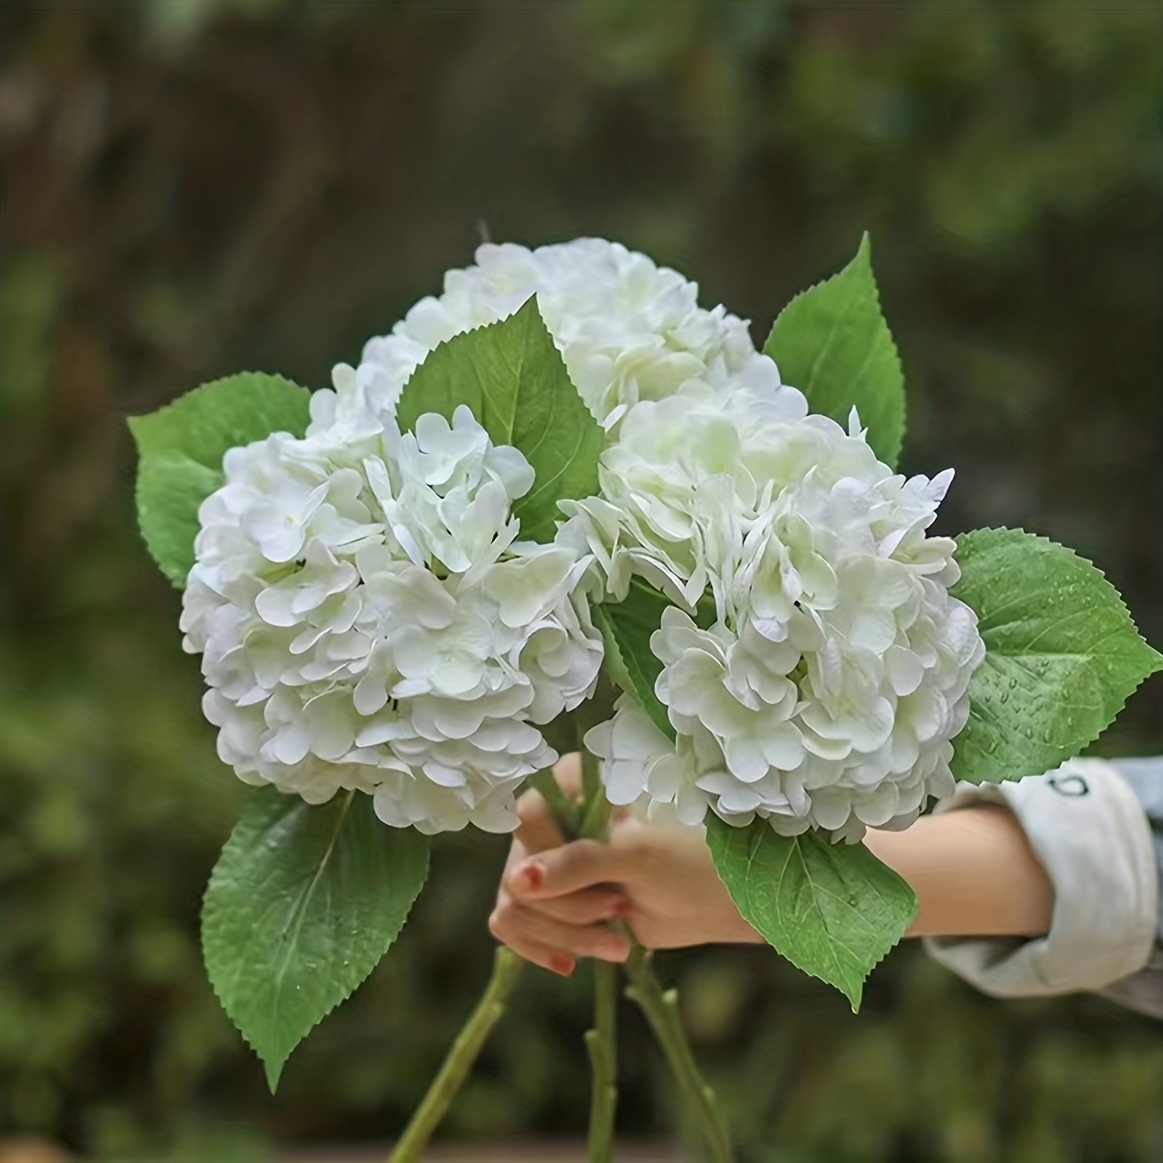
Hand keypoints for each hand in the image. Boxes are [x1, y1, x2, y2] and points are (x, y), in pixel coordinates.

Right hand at [489, 754, 763, 976]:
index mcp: (573, 785)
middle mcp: (552, 818)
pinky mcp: (552, 900)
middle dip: (568, 908)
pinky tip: (573, 963)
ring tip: (614, 943)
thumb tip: (520, 881)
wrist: (715, 898)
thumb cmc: (689, 858)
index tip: (597, 880)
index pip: (528, 816)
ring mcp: (549, 861)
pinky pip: (516, 926)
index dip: (551, 857)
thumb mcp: (639, 856)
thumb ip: (580, 863)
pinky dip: (546, 947)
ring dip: (564, 933)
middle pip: (518, 869)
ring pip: (515, 904)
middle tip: (619, 910)